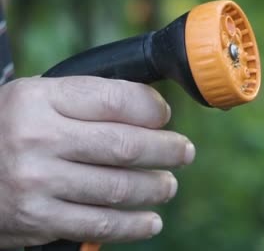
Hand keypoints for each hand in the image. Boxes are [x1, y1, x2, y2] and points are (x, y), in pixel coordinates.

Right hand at [0, 76, 195, 246]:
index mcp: (39, 99)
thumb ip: (88, 100)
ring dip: (155, 188)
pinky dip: (133, 225)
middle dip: (166, 150)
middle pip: (125, 146)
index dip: (151, 109)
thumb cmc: (9, 130)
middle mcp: (37, 138)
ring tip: (168, 185)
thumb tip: (153, 109)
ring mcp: (36, 182)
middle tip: (184, 152)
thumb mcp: (37, 99)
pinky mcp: (36, 219)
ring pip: (119, 188)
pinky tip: (151, 221)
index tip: (165, 117)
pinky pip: (99, 225)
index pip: (114, 99)